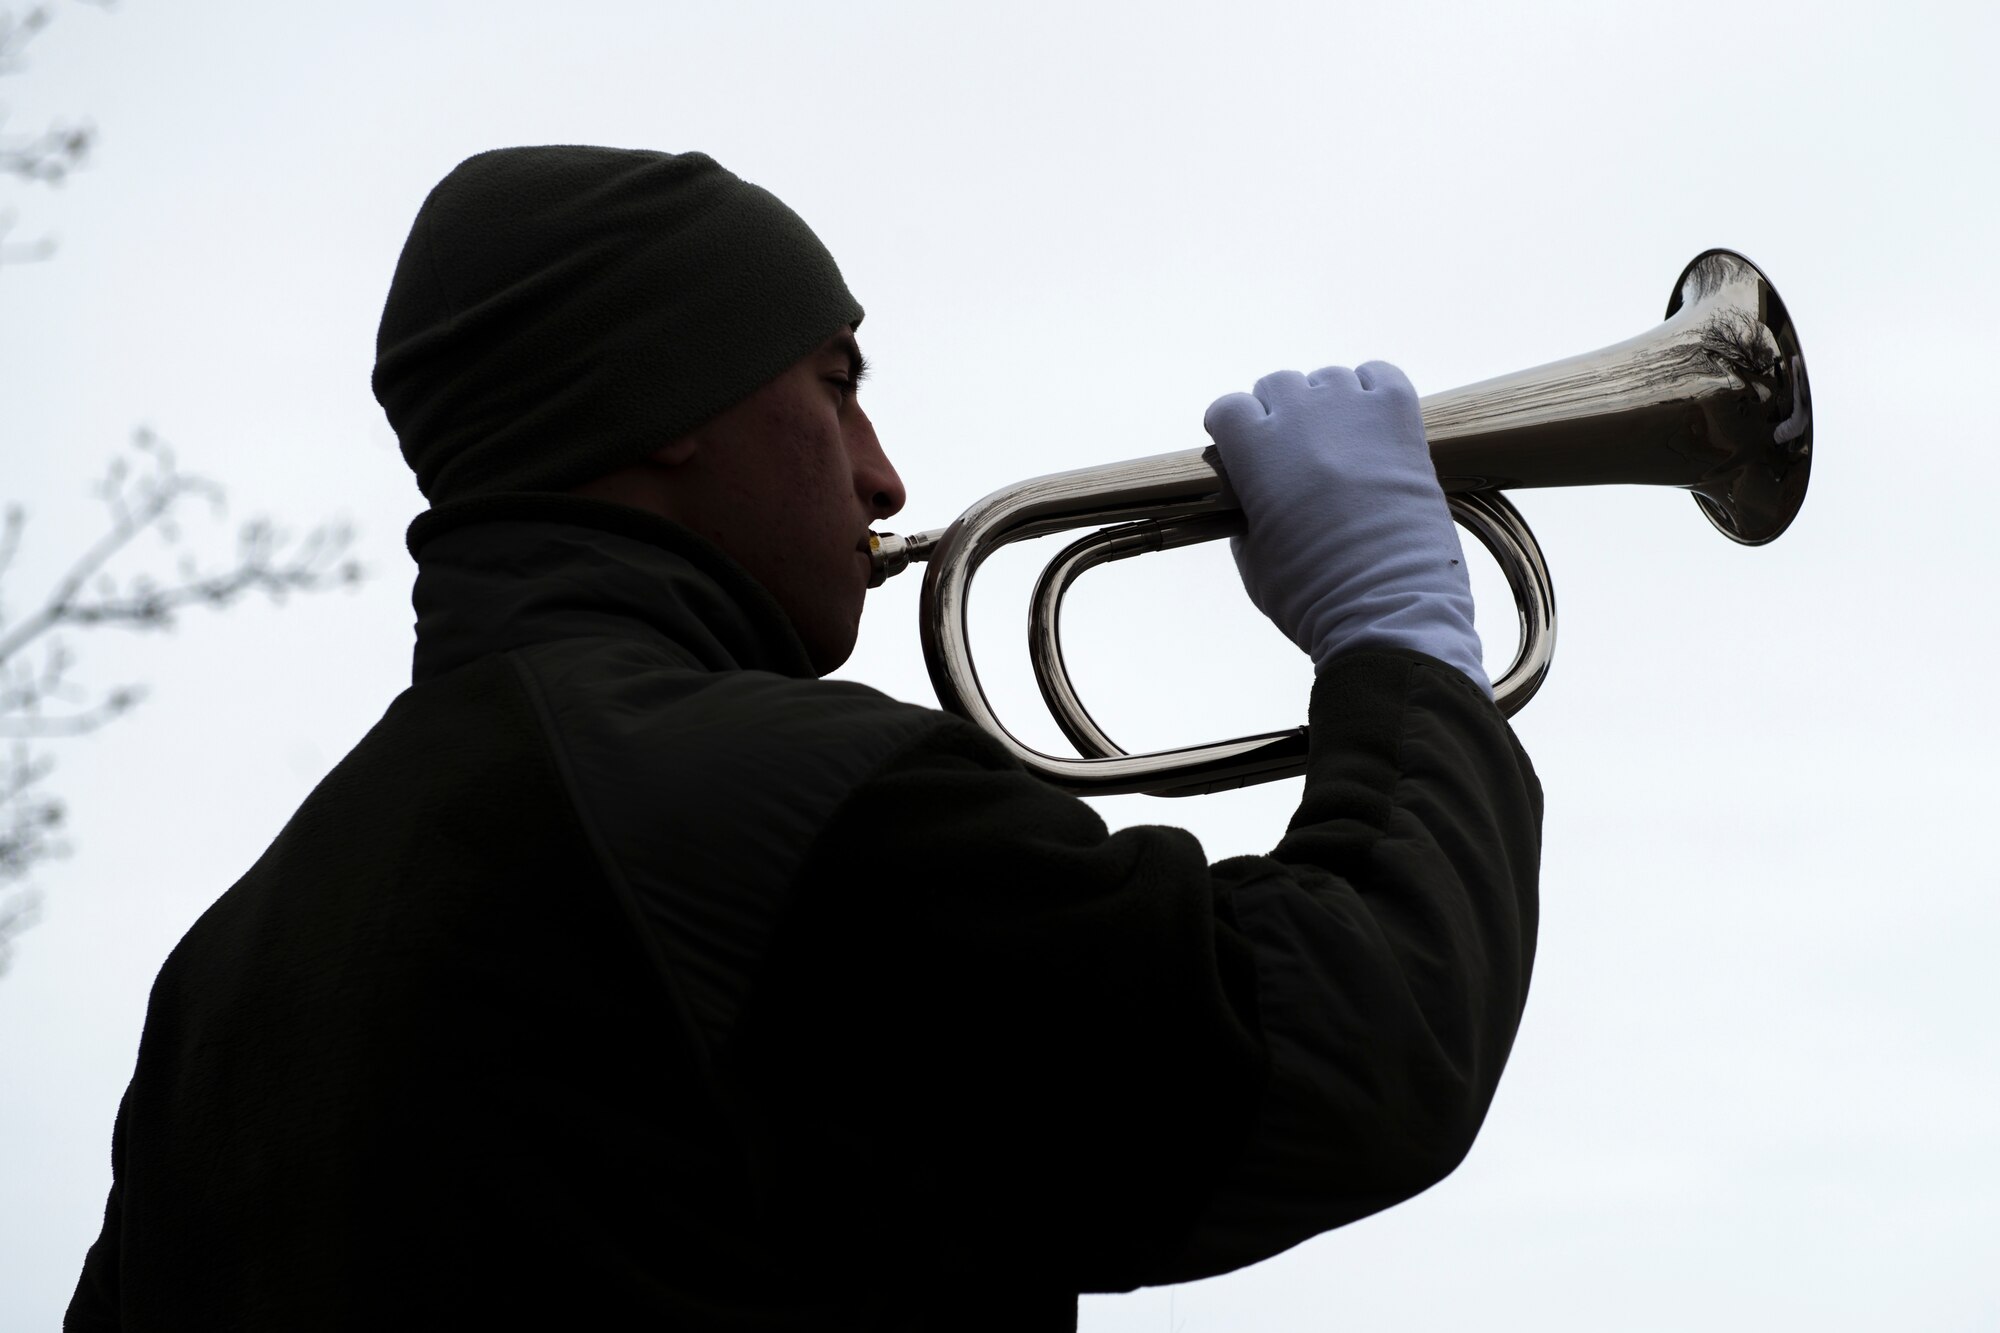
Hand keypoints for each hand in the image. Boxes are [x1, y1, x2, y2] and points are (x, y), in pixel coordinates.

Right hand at [1204, 361, 1489, 693]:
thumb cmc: (1312, 597)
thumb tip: (1252, 498)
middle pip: (1276, 385)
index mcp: (1256, 453)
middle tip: (1291, 453)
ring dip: (1324, 403)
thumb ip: (1244, 515)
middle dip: (1276, 414)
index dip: (1231, 429)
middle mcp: (1302, 420)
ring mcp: (1354, 414)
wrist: (1387, 609)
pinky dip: (1372, 390)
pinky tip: (1371, 422)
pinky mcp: (1401, 420)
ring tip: (1336, 442)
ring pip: (1327, 378)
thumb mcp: (1252, 561)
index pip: (1228, 408)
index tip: (1239, 449)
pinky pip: (1380, 375)